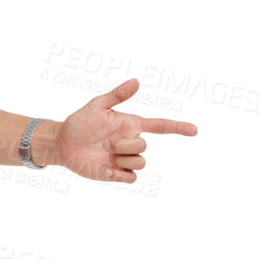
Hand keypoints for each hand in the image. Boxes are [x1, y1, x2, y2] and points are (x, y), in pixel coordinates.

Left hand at [53, 77, 197, 182]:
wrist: (63, 143)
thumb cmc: (81, 122)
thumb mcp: (98, 105)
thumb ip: (118, 95)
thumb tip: (136, 81)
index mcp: (132, 125)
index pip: (161, 126)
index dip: (178, 128)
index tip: (195, 130)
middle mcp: (131, 142)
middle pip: (144, 146)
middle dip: (124, 145)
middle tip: (104, 144)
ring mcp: (125, 159)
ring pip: (140, 163)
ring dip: (122, 159)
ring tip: (104, 154)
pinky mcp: (117, 174)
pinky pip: (131, 178)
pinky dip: (119, 174)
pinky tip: (105, 168)